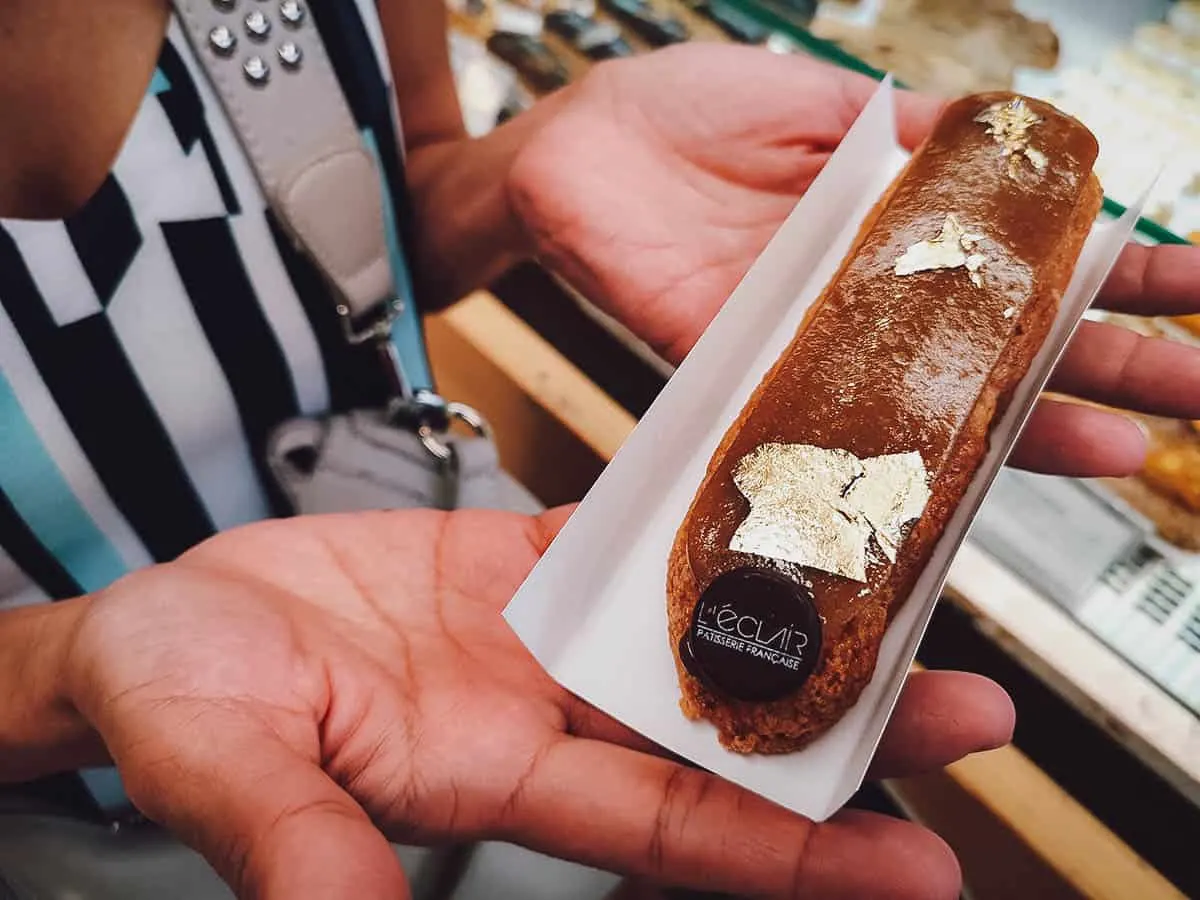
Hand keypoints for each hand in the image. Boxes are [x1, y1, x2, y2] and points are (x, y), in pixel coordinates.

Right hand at [65, 508, 1009, 898]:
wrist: (156, 633)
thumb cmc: (176, 706)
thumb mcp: (225, 770)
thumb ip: (301, 845)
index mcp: (490, 776)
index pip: (668, 826)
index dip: (791, 849)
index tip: (915, 863)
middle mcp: (537, 715)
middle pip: (722, 729)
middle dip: (852, 729)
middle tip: (976, 710)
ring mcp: (534, 637)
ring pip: (697, 629)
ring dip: (802, 616)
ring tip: (915, 592)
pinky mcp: (515, 567)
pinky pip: (628, 541)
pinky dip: (701, 524)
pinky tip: (770, 502)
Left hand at [508, 44, 1199, 477]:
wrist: (572, 151)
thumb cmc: (682, 115)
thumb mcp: (818, 105)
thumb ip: (911, 138)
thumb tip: (1016, 141)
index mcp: (894, 228)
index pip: (1024, 256)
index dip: (1112, 269)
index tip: (1195, 287)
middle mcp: (866, 300)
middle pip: (1000, 342)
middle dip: (1104, 362)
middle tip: (1196, 390)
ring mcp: (812, 344)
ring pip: (930, 399)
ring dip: (1027, 427)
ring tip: (1124, 451)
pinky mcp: (744, 374)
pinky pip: (824, 425)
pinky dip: (884, 455)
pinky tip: (959, 478)